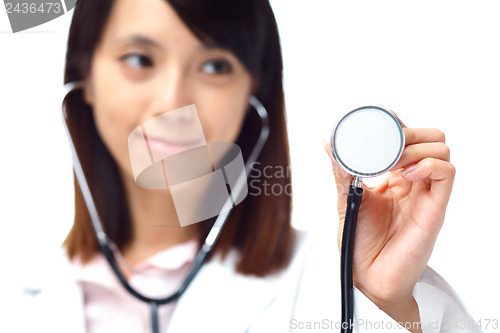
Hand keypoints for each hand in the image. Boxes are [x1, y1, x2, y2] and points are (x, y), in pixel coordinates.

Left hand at [325, 122, 454, 329]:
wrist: (366, 276)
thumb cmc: (358, 241)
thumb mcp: (346, 197)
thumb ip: (342, 170)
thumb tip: (328, 141)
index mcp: (393, 177)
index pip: (407, 138)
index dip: (397, 126)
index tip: (377, 125)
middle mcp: (412, 181)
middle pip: (430, 138)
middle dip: (410, 132)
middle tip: (388, 145)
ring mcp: (425, 193)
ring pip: (441, 149)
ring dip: (417, 146)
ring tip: (394, 163)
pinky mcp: (434, 208)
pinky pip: (446, 173)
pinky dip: (428, 163)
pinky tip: (405, 175)